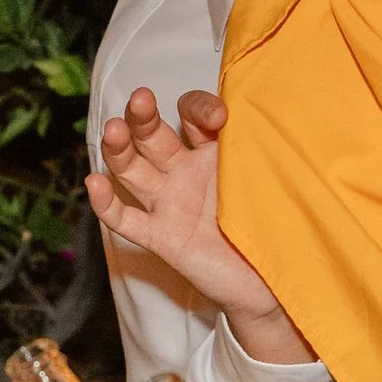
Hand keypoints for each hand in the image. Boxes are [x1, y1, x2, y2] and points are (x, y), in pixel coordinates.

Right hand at [85, 88, 314, 364]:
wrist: (276, 283)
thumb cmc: (280, 225)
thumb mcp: (279, 179)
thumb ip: (272, 150)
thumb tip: (287, 118)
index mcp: (213, 152)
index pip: (191, 114)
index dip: (199, 108)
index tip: (220, 120)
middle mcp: (185, 172)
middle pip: (152, 135)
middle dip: (144, 115)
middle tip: (142, 99)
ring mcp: (169, 204)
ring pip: (132, 169)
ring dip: (119, 147)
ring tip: (113, 130)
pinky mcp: (161, 237)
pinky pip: (127, 220)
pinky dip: (107, 204)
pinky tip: (93, 185)